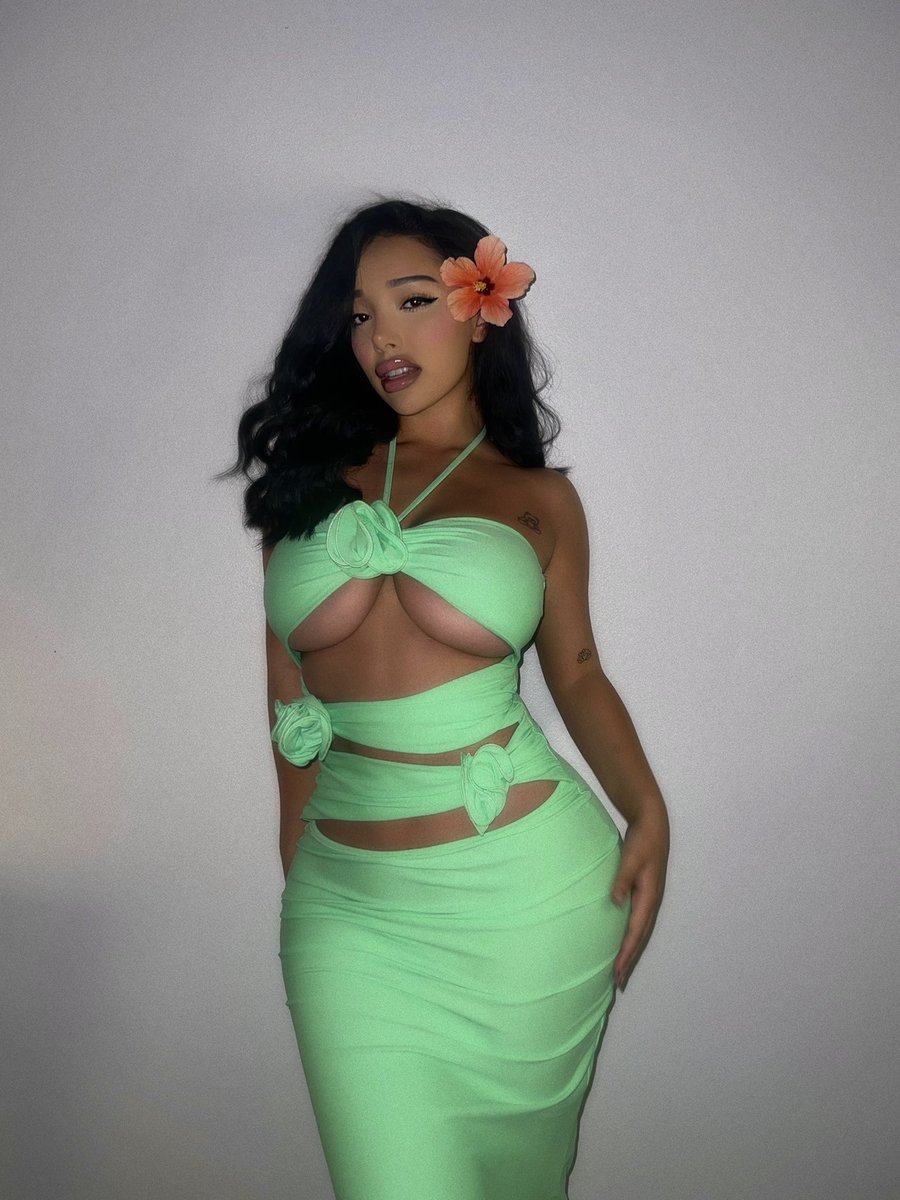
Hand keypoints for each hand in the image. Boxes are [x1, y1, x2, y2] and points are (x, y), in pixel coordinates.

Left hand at [611, 811, 668, 989]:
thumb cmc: (642, 841)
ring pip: (640, 932)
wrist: (652, 824)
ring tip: (621, 970)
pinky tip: (623, 942)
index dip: (626, 953)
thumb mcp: (630, 858)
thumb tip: (615, 902)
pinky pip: (638, 922)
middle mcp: (651, 902)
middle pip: (640, 938)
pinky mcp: (644, 894)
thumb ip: (622, 880)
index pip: (635, 932)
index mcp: (649, 896)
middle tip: (618, 982)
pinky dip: (631, 937)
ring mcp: (649, 899)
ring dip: (631, 951)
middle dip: (630, 960)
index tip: (617, 972)